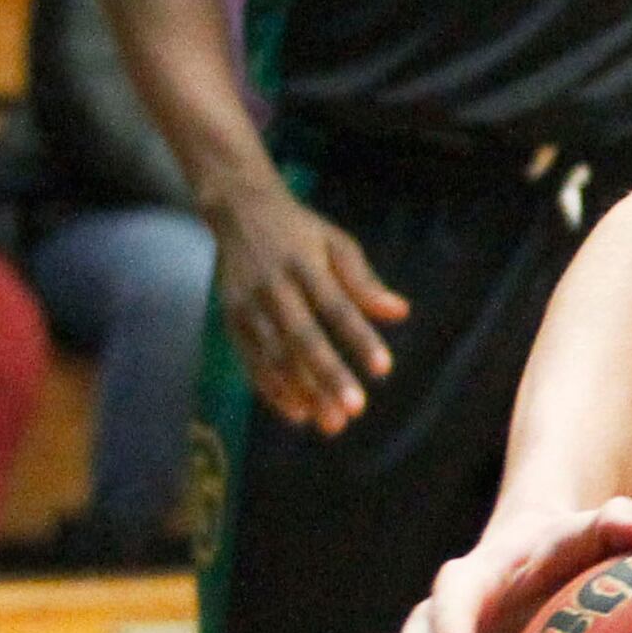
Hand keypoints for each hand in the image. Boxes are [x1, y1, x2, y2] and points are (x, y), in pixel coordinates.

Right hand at [210, 178, 408, 431]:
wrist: (238, 210)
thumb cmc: (300, 230)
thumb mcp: (337, 243)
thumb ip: (364, 281)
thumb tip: (400, 312)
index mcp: (303, 264)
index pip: (336, 306)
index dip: (358, 338)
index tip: (383, 368)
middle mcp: (273, 287)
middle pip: (302, 337)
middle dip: (327, 375)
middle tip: (353, 410)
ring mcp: (247, 305)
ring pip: (275, 356)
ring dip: (302, 391)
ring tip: (330, 422)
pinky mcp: (232, 320)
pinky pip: (252, 360)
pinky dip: (272, 388)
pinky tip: (297, 412)